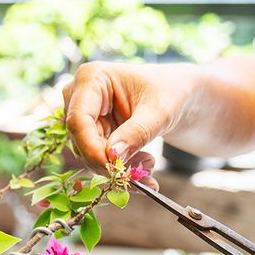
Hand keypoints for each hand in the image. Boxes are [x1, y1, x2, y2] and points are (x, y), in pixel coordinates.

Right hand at [62, 61, 198, 168]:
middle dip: (109, 162)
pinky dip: (120, 167)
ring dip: (117, 167)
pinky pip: (97, 157)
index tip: (113, 170)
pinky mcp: (89, 132)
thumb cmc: (169, 93)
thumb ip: (137, 133)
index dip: (91, 148)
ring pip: (87, 153)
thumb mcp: (159, 112)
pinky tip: (142, 165)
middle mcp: (78, 95)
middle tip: (141, 177)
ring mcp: (81, 114)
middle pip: (80, 139)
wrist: (175, 95)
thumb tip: (112, 156)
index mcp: (91, 78)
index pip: (79, 119)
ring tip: (149, 165)